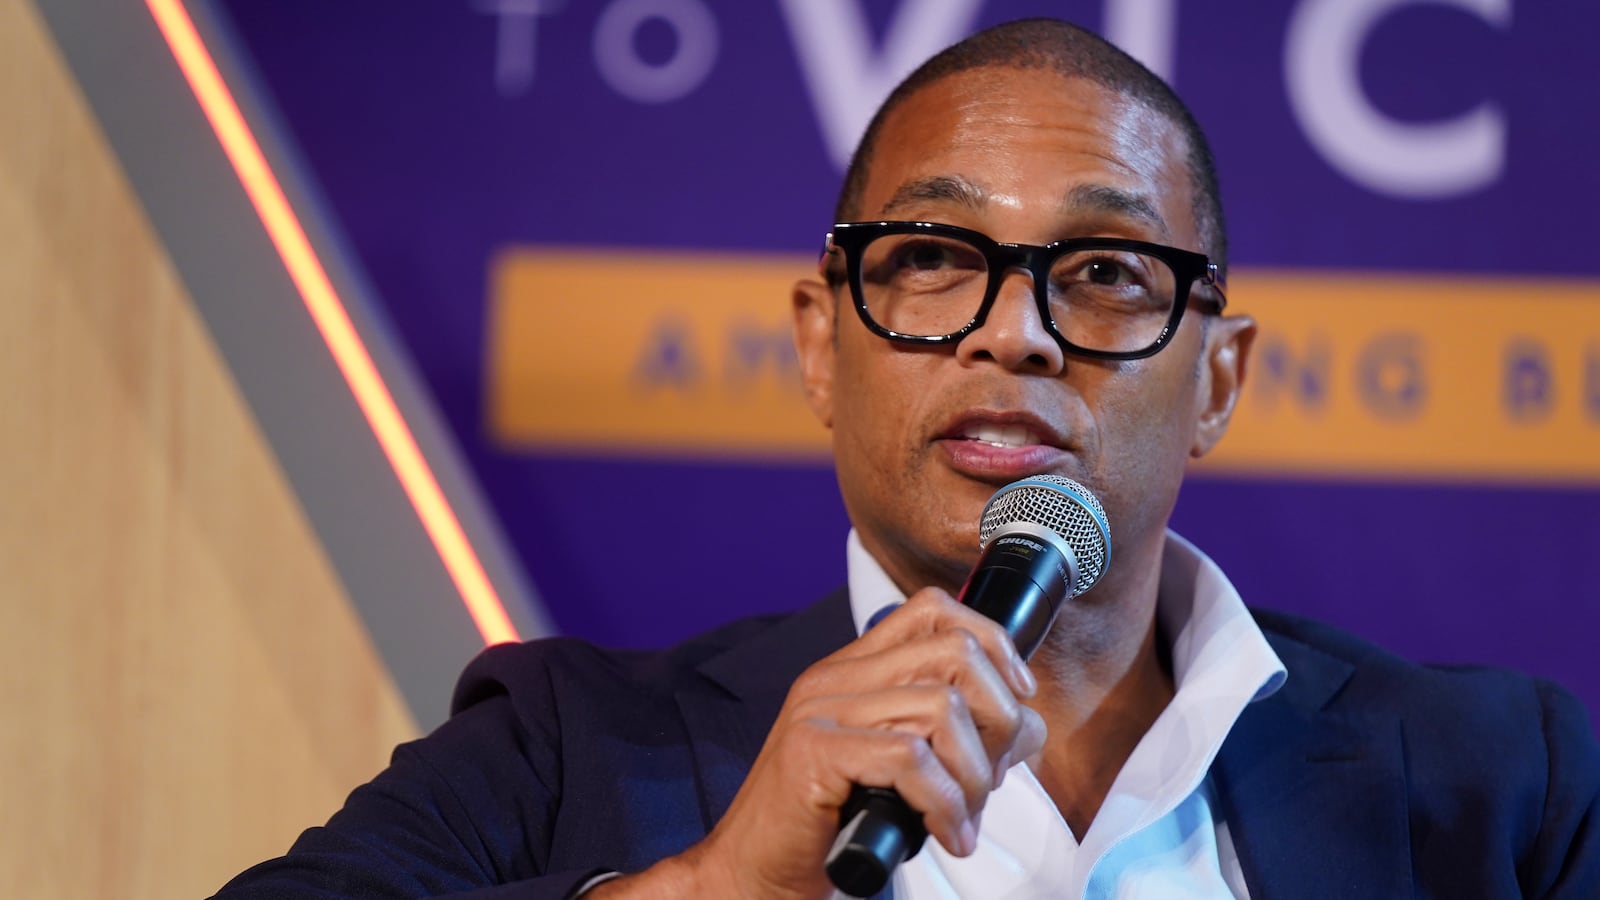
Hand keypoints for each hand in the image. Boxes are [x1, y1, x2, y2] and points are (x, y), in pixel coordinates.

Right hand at [595, 588, 1045, 898]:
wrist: (754, 874)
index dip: (992, 644)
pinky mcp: (813, 754)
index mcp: (852, 671)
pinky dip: (945, 803)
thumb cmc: (829, 827)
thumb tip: (1028, 726)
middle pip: (952, 653)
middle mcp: (834, 679)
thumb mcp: (902, 772)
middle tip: (993, 778)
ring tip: (963, 818)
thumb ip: (955, 739)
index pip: (932, 609)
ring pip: (940, 708)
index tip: (1017, 697)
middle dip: (997, 718)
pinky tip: (945, 834)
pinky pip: (910, 759)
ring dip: (973, 775)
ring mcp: (820, 713)